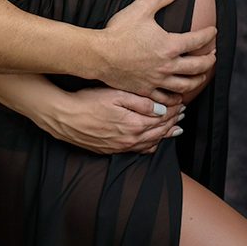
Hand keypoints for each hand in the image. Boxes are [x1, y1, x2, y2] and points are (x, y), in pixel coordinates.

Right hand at [43, 88, 186, 154]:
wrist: (63, 117)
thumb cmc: (87, 102)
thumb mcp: (115, 95)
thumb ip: (140, 102)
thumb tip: (161, 108)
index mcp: (134, 125)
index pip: (162, 119)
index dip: (174, 111)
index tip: (181, 103)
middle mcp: (130, 140)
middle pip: (159, 132)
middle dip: (173, 122)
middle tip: (182, 114)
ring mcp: (121, 147)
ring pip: (150, 143)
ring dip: (164, 135)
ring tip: (175, 128)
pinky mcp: (112, 150)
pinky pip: (138, 151)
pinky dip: (150, 146)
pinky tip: (153, 143)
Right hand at [97, 0, 216, 101]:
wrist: (99, 54)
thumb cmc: (119, 31)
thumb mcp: (141, 8)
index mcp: (169, 45)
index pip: (197, 40)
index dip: (208, 35)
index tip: (213, 32)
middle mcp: (167, 65)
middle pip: (197, 66)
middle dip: (209, 61)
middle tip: (213, 56)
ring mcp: (157, 80)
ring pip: (185, 85)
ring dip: (198, 80)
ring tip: (202, 76)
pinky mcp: (146, 90)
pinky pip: (166, 99)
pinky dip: (176, 99)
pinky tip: (179, 97)